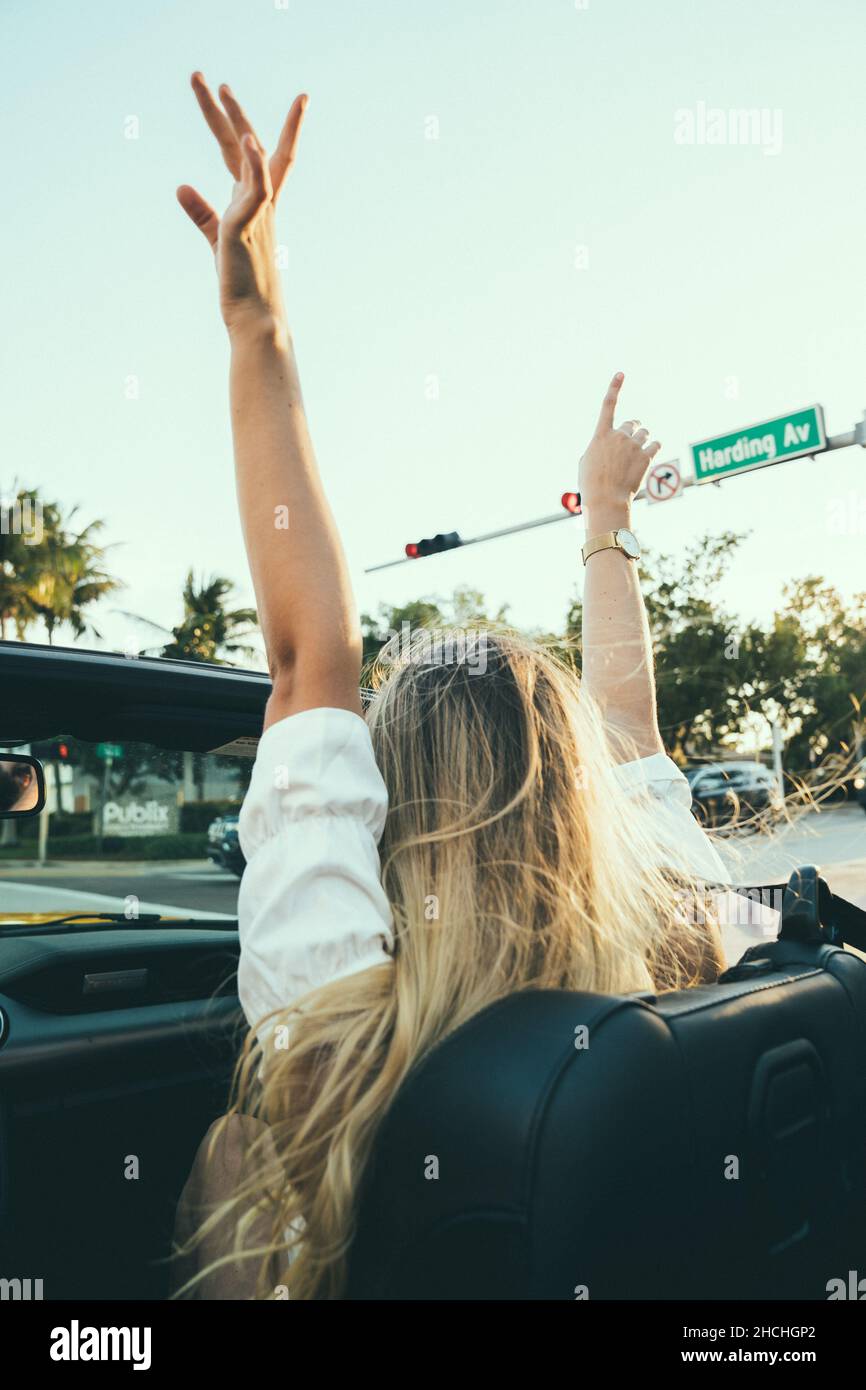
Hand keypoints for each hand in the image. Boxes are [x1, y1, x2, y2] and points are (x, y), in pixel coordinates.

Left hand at [177, 73, 307, 333]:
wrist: (255, 320)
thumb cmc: (240, 286)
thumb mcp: (217, 241)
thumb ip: (202, 212)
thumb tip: (181, 185)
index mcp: (256, 205)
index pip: (261, 158)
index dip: (259, 129)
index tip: (272, 102)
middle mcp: (261, 202)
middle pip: (248, 145)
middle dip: (233, 111)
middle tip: (217, 81)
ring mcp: (257, 211)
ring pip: (250, 155)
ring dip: (234, 119)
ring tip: (218, 87)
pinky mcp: (248, 225)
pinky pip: (257, 186)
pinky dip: (253, 161)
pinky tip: (244, 138)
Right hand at [578, 373, 661, 525]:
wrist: (606, 500)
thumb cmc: (591, 484)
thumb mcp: (586, 462)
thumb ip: (598, 448)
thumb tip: (606, 446)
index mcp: (601, 435)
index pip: (608, 406)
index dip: (614, 388)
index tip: (621, 374)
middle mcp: (619, 436)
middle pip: (632, 423)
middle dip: (634, 430)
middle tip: (631, 441)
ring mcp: (634, 446)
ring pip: (645, 433)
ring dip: (643, 439)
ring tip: (638, 453)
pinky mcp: (646, 457)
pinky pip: (656, 444)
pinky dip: (653, 448)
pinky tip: (649, 456)